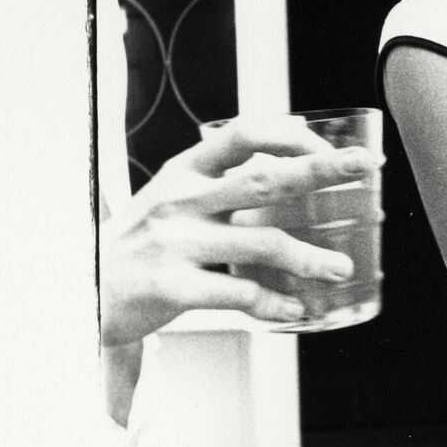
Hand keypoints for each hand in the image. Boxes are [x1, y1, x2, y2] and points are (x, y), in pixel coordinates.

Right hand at [99, 116, 378, 349]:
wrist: (79, 288)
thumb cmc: (140, 241)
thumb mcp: (173, 198)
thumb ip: (221, 185)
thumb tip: (290, 170)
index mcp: (185, 170)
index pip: (246, 134)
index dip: (293, 134)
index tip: (330, 146)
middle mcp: (182, 199)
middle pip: (267, 179)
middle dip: (323, 170)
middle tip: (367, 166)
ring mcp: (177, 243)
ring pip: (261, 242)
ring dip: (310, 256)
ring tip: (340, 269)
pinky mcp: (172, 287)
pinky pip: (237, 293)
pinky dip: (274, 304)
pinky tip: (296, 311)